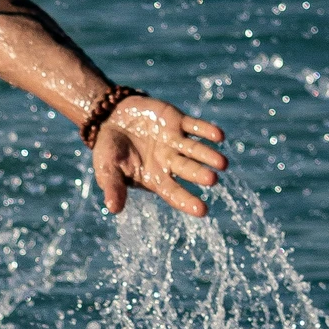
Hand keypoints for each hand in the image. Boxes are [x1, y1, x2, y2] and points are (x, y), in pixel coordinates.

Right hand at [91, 97, 227, 216]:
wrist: (109, 117)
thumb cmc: (108, 149)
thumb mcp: (107, 168)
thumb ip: (113, 186)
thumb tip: (113, 209)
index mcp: (155, 177)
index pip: (173, 192)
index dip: (187, 201)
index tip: (202, 210)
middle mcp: (169, 161)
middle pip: (187, 169)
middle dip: (199, 174)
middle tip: (212, 179)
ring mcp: (175, 141)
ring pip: (195, 149)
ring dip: (208, 155)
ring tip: (222, 163)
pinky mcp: (177, 121)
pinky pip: (195, 126)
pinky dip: (206, 130)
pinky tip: (219, 136)